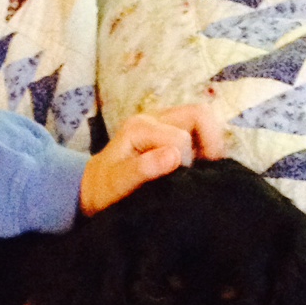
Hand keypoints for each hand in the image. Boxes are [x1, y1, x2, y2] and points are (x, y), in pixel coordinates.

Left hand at [79, 102, 224, 215]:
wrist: (94, 188)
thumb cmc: (105, 189)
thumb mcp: (117, 184)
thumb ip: (143, 169)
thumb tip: (175, 156)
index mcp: (139, 128)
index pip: (180, 138)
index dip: (187, 162)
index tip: (180, 183)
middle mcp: (153, 117)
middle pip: (200, 114)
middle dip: (210, 143)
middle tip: (207, 171)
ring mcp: (164, 121)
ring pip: (203, 119)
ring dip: (210, 143)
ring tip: (205, 169)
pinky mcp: (171, 130)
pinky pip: (200, 129)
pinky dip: (206, 146)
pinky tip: (199, 167)